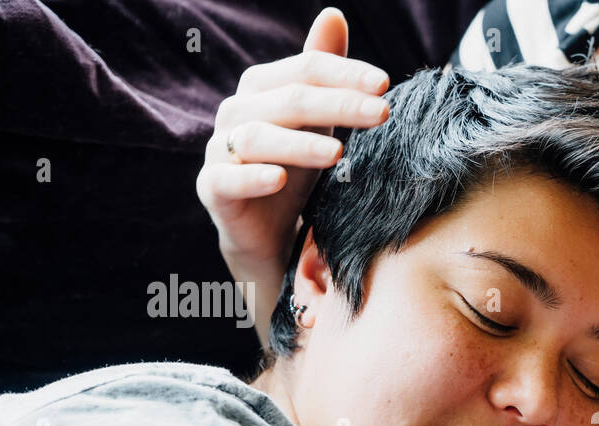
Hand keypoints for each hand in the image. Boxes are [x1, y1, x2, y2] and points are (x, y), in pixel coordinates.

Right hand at [195, 8, 389, 273]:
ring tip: (338, 155)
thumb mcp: (317, 120)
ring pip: (257, 138)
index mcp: (262, 88)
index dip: (345, 74)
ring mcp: (220, 150)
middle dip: (338, 105)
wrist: (267, 230)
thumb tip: (333, 14)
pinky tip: (280, 180)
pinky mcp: (212, 189)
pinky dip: (252, 177)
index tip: (385, 84)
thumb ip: (323, 72)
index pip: (305, 70)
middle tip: (382, 113)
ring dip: (299, 145)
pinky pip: (227, 179)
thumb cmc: (295, 167)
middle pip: (288, 100)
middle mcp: (237, 112)